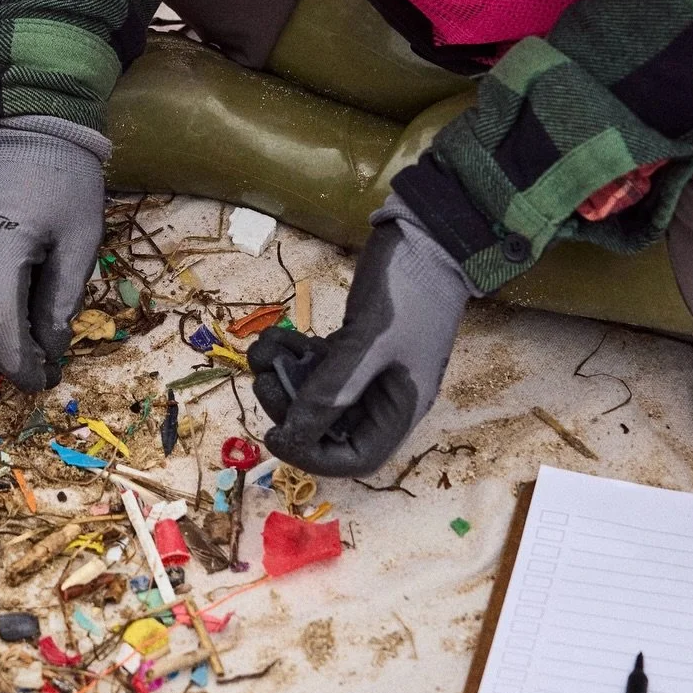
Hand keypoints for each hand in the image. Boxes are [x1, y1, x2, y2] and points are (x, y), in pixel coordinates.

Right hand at [0, 116, 108, 390]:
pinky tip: (3, 319)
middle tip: (39, 374)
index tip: (43, 382)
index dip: (20, 364)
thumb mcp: (79, 241)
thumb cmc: (64, 179)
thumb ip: (62, 299)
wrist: (30, 124)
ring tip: (24, 351)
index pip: (0, 330)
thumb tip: (51, 348)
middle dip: (5, 359)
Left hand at [248, 201, 474, 476]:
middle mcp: (384, 396)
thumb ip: (332, 389)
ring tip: (266, 350)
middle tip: (266, 379)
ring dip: (285, 378)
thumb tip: (294, 432)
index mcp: (400, 408)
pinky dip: (294, 355)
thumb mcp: (368, 341)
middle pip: (330, 428)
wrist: (427, 234)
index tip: (275, 434)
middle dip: (291, 409)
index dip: (311, 454)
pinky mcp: (356, 345)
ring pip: (318, 394)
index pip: (354, 457)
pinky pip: (318, 365)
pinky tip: (278, 337)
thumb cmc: (408, 289)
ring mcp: (369, 370)